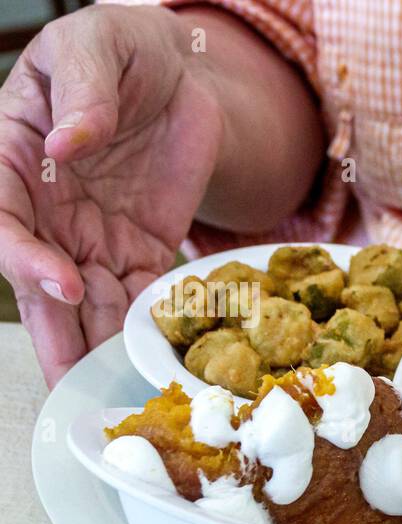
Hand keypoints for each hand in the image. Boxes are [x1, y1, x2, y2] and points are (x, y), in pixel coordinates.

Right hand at [0, 5, 220, 385]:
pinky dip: (145, 332)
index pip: (4, 222)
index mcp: (15, 160)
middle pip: (44, 284)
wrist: (179, 69)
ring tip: (111, 395)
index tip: (58, 283)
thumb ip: (82, 93)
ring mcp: (95, 236)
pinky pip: (142, 298)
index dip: (24, 258)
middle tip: (71, 388)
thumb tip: (68, 142)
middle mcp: (48, 211)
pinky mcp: (144, 250)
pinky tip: (150, 367)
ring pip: (90, 304)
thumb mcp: (93, 46)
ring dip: (99, 349)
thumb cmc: (118, 47)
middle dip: (57, 336)